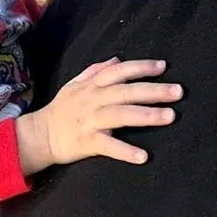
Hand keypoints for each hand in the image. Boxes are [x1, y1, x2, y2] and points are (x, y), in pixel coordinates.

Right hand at [41, 57, 182, 165]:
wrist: (38, 135)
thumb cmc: (60, 110)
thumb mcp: (74, 85)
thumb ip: (94, 71)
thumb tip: (117, 60)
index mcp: (91, 86)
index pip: (118, 72)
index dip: (140, 67)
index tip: (163, 67)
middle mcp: (92, 100)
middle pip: (125, 92)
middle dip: (153, 91)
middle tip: (178, 92)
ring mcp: (89, 121)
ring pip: (121, 115)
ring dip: (146, 116)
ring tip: (170, 116)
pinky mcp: (86, 142)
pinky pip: (108, 146)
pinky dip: (125, 151)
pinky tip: (143, 156)